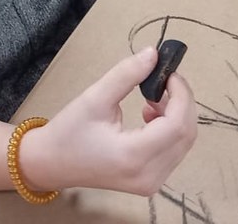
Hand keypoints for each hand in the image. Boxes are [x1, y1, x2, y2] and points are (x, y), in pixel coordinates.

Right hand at [22, 47, 196, 196]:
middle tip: (163, 80)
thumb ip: (127, 74)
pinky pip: (174, 151)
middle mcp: (148, 176)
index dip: (181, 94)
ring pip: (183, 142)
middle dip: (182, 101)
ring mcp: (151, 183)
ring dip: (177, 114)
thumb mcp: (95, 97)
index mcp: (133, 156)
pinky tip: (151, 116)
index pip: (177, 124)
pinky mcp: (150, 182)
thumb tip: (154, 54)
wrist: (51, 164)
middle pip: (186, 134)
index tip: (169, 72)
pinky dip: (171, 129)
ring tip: (152, 98)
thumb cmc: (69, 132)